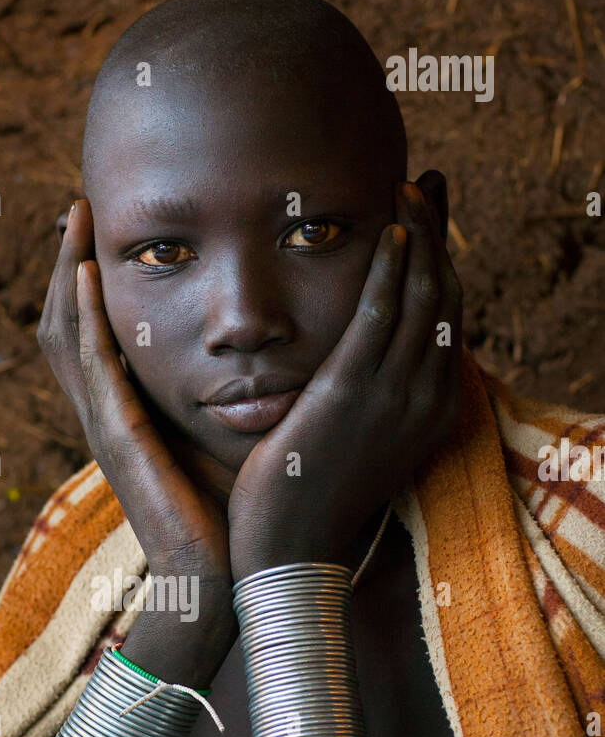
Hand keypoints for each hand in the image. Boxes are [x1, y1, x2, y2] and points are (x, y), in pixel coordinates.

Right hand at [37, 197, 232, 591]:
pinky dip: (84, 318)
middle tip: (76, 207)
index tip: (102, 230)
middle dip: (65, 264)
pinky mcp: (117, 438)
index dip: (89, 283)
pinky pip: (91, 366)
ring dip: (65, 275)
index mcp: (126, 414)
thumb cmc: (229, 515)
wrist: (215, 578)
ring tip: (73, 220)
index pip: (93, 334)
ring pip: (66, 335)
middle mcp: (105, 414)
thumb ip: (229, 394)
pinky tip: (86, 276)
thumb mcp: (226, 439)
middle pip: (65, 324)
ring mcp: (104, 426)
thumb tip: (264, 347)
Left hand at [227, 180, 463, 581]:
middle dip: (438, 236)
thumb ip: (365, 394)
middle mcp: (424, 400)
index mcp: (429, 411)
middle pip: (445, 297)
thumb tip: (355, 357)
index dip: (442, 262)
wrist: (288, 551)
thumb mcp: (354, 439)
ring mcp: (393, 398)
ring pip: (424, 298)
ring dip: (419, 236)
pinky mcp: (352, 395)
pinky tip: (389, 231)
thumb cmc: (309, 497)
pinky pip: (382, 316)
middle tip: (422, 185)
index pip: (447, 319)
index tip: (430, 220)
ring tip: (405, 189)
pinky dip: (392, 269)